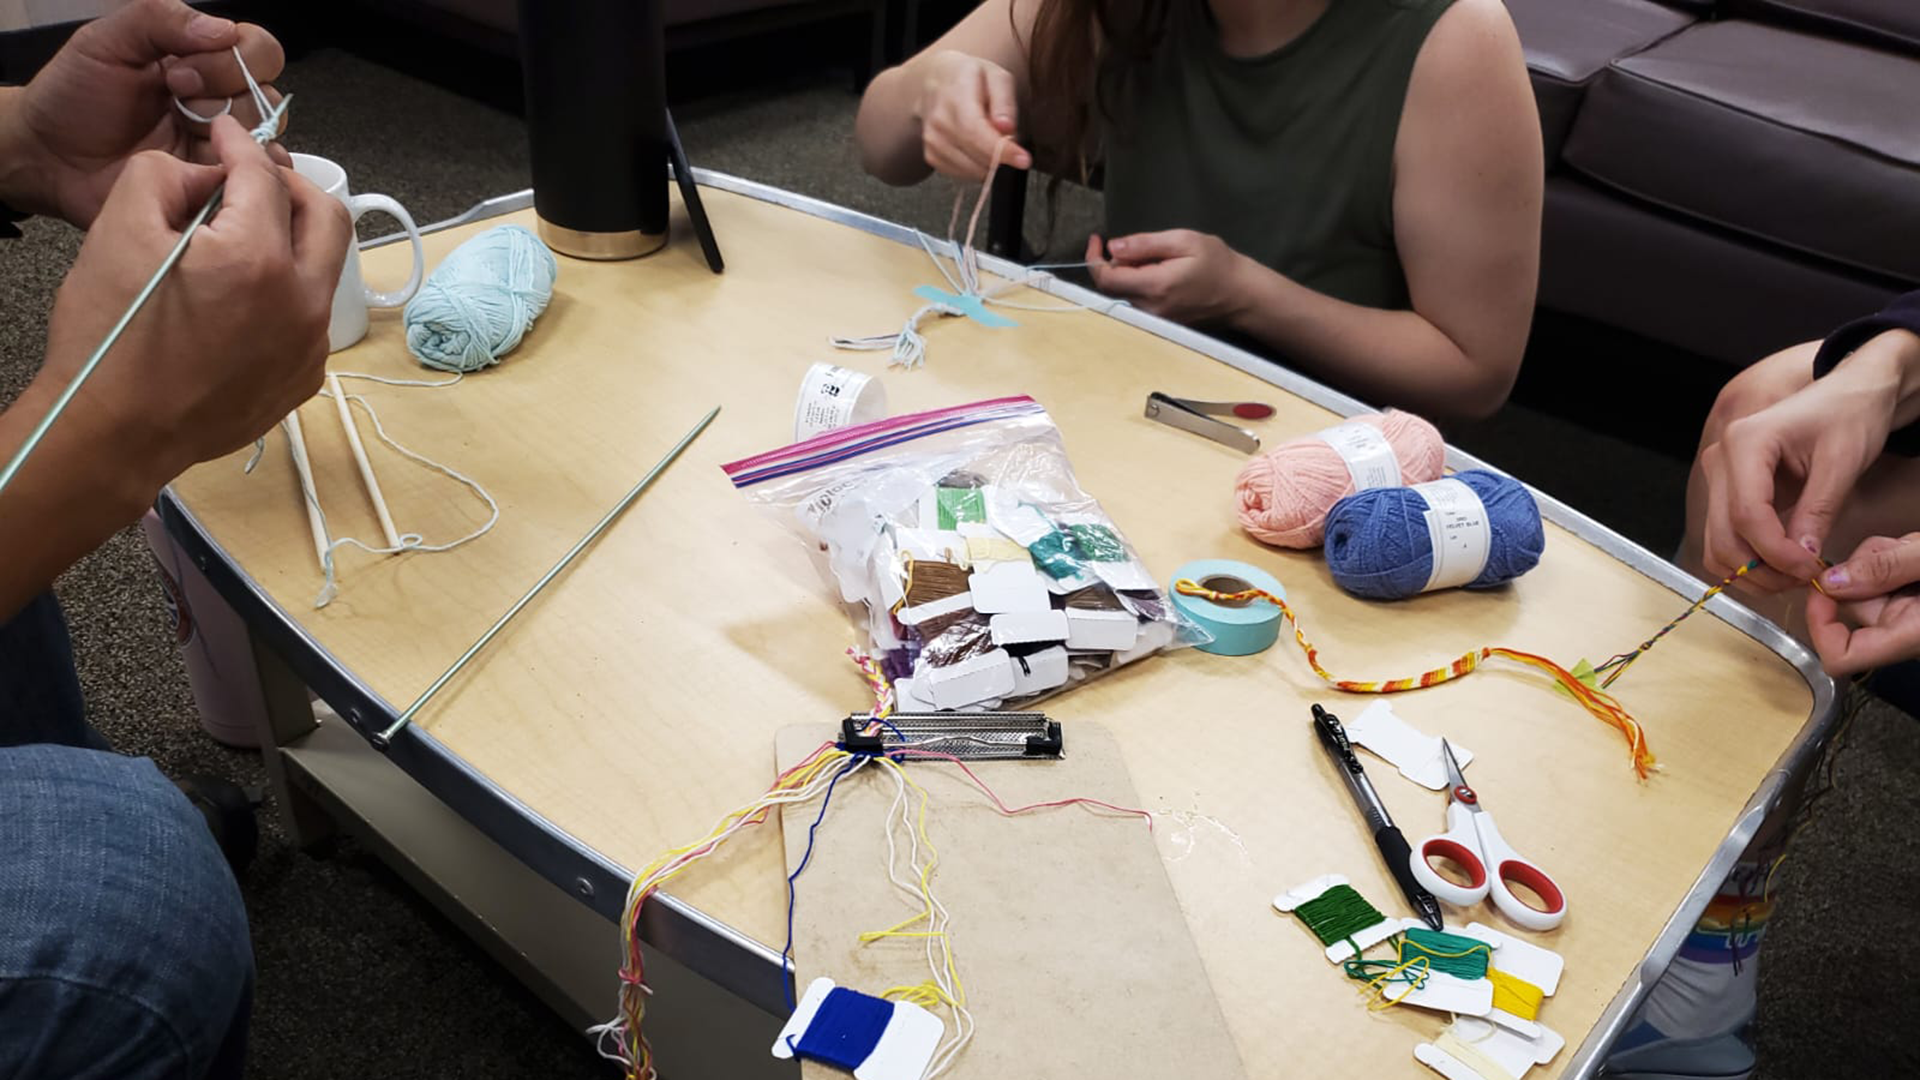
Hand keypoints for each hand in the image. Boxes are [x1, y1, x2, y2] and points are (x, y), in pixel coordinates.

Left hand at [0, 0, 285, 226]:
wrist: (47, 156)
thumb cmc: (72, 96)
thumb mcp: (106, 41)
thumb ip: (160, 19)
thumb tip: (224, 30)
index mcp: (201, 60)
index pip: (258, 50)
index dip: (232, 61)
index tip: (178, 73)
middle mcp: (220, 103)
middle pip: (269, 96)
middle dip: (224, 99)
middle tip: (176, 105)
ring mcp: (220, 148)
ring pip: (267, 140)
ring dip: (233, 140)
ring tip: (184, 142)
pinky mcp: (215, 188)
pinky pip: (258, 186)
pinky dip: (247, 180)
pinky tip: (210, 172)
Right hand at [40, 116, 349, 492]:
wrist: (115, 433)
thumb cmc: (110, 338)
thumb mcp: (117, 231)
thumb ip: (166, 176)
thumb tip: (207, 174)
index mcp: (258, 260)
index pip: (266, 178)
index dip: (242, 145)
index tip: (226, 134)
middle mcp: (302, 302)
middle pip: (327, 217)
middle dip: (292, 186)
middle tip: (254, 179)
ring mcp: (310, 345)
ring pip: (324, 269)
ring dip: (293, 241)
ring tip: (244, 236)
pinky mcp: (305, 377)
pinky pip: (311, 316)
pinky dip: (287, 291)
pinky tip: (243, 297)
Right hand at [914, 50, 1030, 180]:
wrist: (938, 82)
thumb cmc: (971, 79)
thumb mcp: (996, 77)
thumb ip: (1004, 102)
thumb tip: (1006, 128)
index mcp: (956, 95)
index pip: (976, 131)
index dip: (1000, 150)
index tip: (1023, 160)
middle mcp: (939, 120)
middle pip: (973, 154)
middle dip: (1001, 160)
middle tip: (1016, 152)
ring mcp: (932, 140)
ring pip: (968, 169)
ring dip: (990, 165)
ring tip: (995, 145)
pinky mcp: (932, 156)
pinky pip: (960, 174)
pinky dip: (977, 169)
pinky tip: (980, 153)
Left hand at [1086, 229, 1252, 324]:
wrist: (1242, 296)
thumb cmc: (1218, 264)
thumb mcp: (1184, 241)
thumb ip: (1146, 244)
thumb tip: (1113, 247)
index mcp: (1154, 287)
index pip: (1106, 279)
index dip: (1094, 258)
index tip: (1098, 238)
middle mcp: (1149, 309)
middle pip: (1111, 288)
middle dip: (1113, 263)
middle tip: (1137, 246)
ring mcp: (1154, 320)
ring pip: (1122, 295)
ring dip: (1127, 274)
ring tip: (1154, 259)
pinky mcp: (1160, 324)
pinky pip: (1135, 303)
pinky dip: (1136, 285)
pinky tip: (1158, 274)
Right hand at [1699, 330, 1917, 590]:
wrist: (1850, 394)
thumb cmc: (1849, 416)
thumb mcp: (1842, 462)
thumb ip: (1818, 512)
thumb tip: (1802, 559)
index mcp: (1744, 444)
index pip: (1746, 515)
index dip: (1775, 552)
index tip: (1810, 569)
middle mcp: (1720, 460)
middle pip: (1723, 535)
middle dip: (1761, 568)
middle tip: (1804, 578)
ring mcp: (1719, 476)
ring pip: (1717, 544)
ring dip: (1751, 570)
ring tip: (1794, 574)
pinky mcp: (1727, 491)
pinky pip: (1724, 537)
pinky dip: (1747, 560)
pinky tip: (1781, 563)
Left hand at [1807, 533, 1919, 674]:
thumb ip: (1886, 569)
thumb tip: (1831, 582)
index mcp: (1909, 637)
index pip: (1840, 657)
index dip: (1820, 626)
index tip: (1821, 588)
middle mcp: (1904, 631)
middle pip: (1850, 605)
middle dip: (1861, 568)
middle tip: (1897, 548)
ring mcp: (1908, 612)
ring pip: (1865, 582)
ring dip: (1878, 556)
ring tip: (1911, 547)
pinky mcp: (1913, 595)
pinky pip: (1884, 574)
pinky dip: (1891, 555)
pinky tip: (1913, 548)